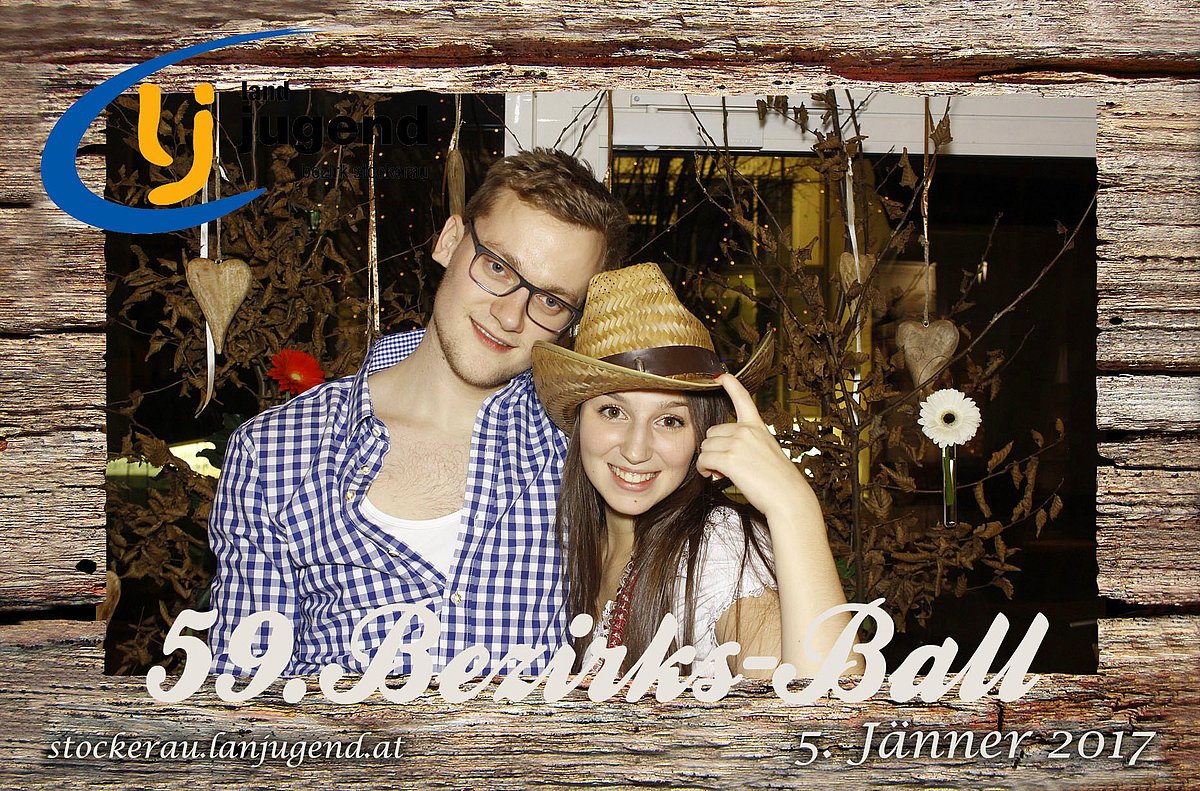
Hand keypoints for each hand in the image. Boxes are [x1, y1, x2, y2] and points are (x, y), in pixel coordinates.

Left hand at [695, 374, 813, 519]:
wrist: (788, 497)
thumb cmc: (778, 481)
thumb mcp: (766, 453)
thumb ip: (744, 447)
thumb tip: (719, 459)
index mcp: (757, 427)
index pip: (743, 399)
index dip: (731, 385)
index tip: (721, 376)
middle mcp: (747, 431)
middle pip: (712, 432)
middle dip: (713, 449)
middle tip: (723, 465)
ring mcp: (739, 443)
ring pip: (706, 447)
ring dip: (708, 461)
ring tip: (720, 473)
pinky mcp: (730, 458)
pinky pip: (704, 459)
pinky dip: (704, 469)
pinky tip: (713, 475)